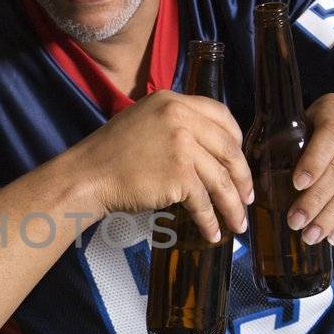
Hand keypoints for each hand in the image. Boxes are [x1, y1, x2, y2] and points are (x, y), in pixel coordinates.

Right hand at [79, 91, 252, 242]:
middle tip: (247, 197)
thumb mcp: (143, 121)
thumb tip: (210, 148)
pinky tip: (213, 233)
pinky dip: (210, 220)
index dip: (236, 139)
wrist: (87, 176)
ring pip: (220, 179)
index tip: (239, 161)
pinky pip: (203, 201)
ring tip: (237, 223)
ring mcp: (181, 144)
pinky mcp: (178, 174)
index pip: (221, 114)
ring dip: (232, 205)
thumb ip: (175, 123)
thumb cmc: (110, 154)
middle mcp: (180, 116)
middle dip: (242, 177)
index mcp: (173, 100)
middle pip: (228, 148)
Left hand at [288, 93, 333, 244]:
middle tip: (295, 222)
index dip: (314, 162)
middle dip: (316, 200)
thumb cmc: (330, 123)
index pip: (329, 137)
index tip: (296, 184)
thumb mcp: (310, 118)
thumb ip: (289, 136)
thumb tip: (259, 159)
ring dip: (330, 217)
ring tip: (311, 236)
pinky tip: (332, 236)